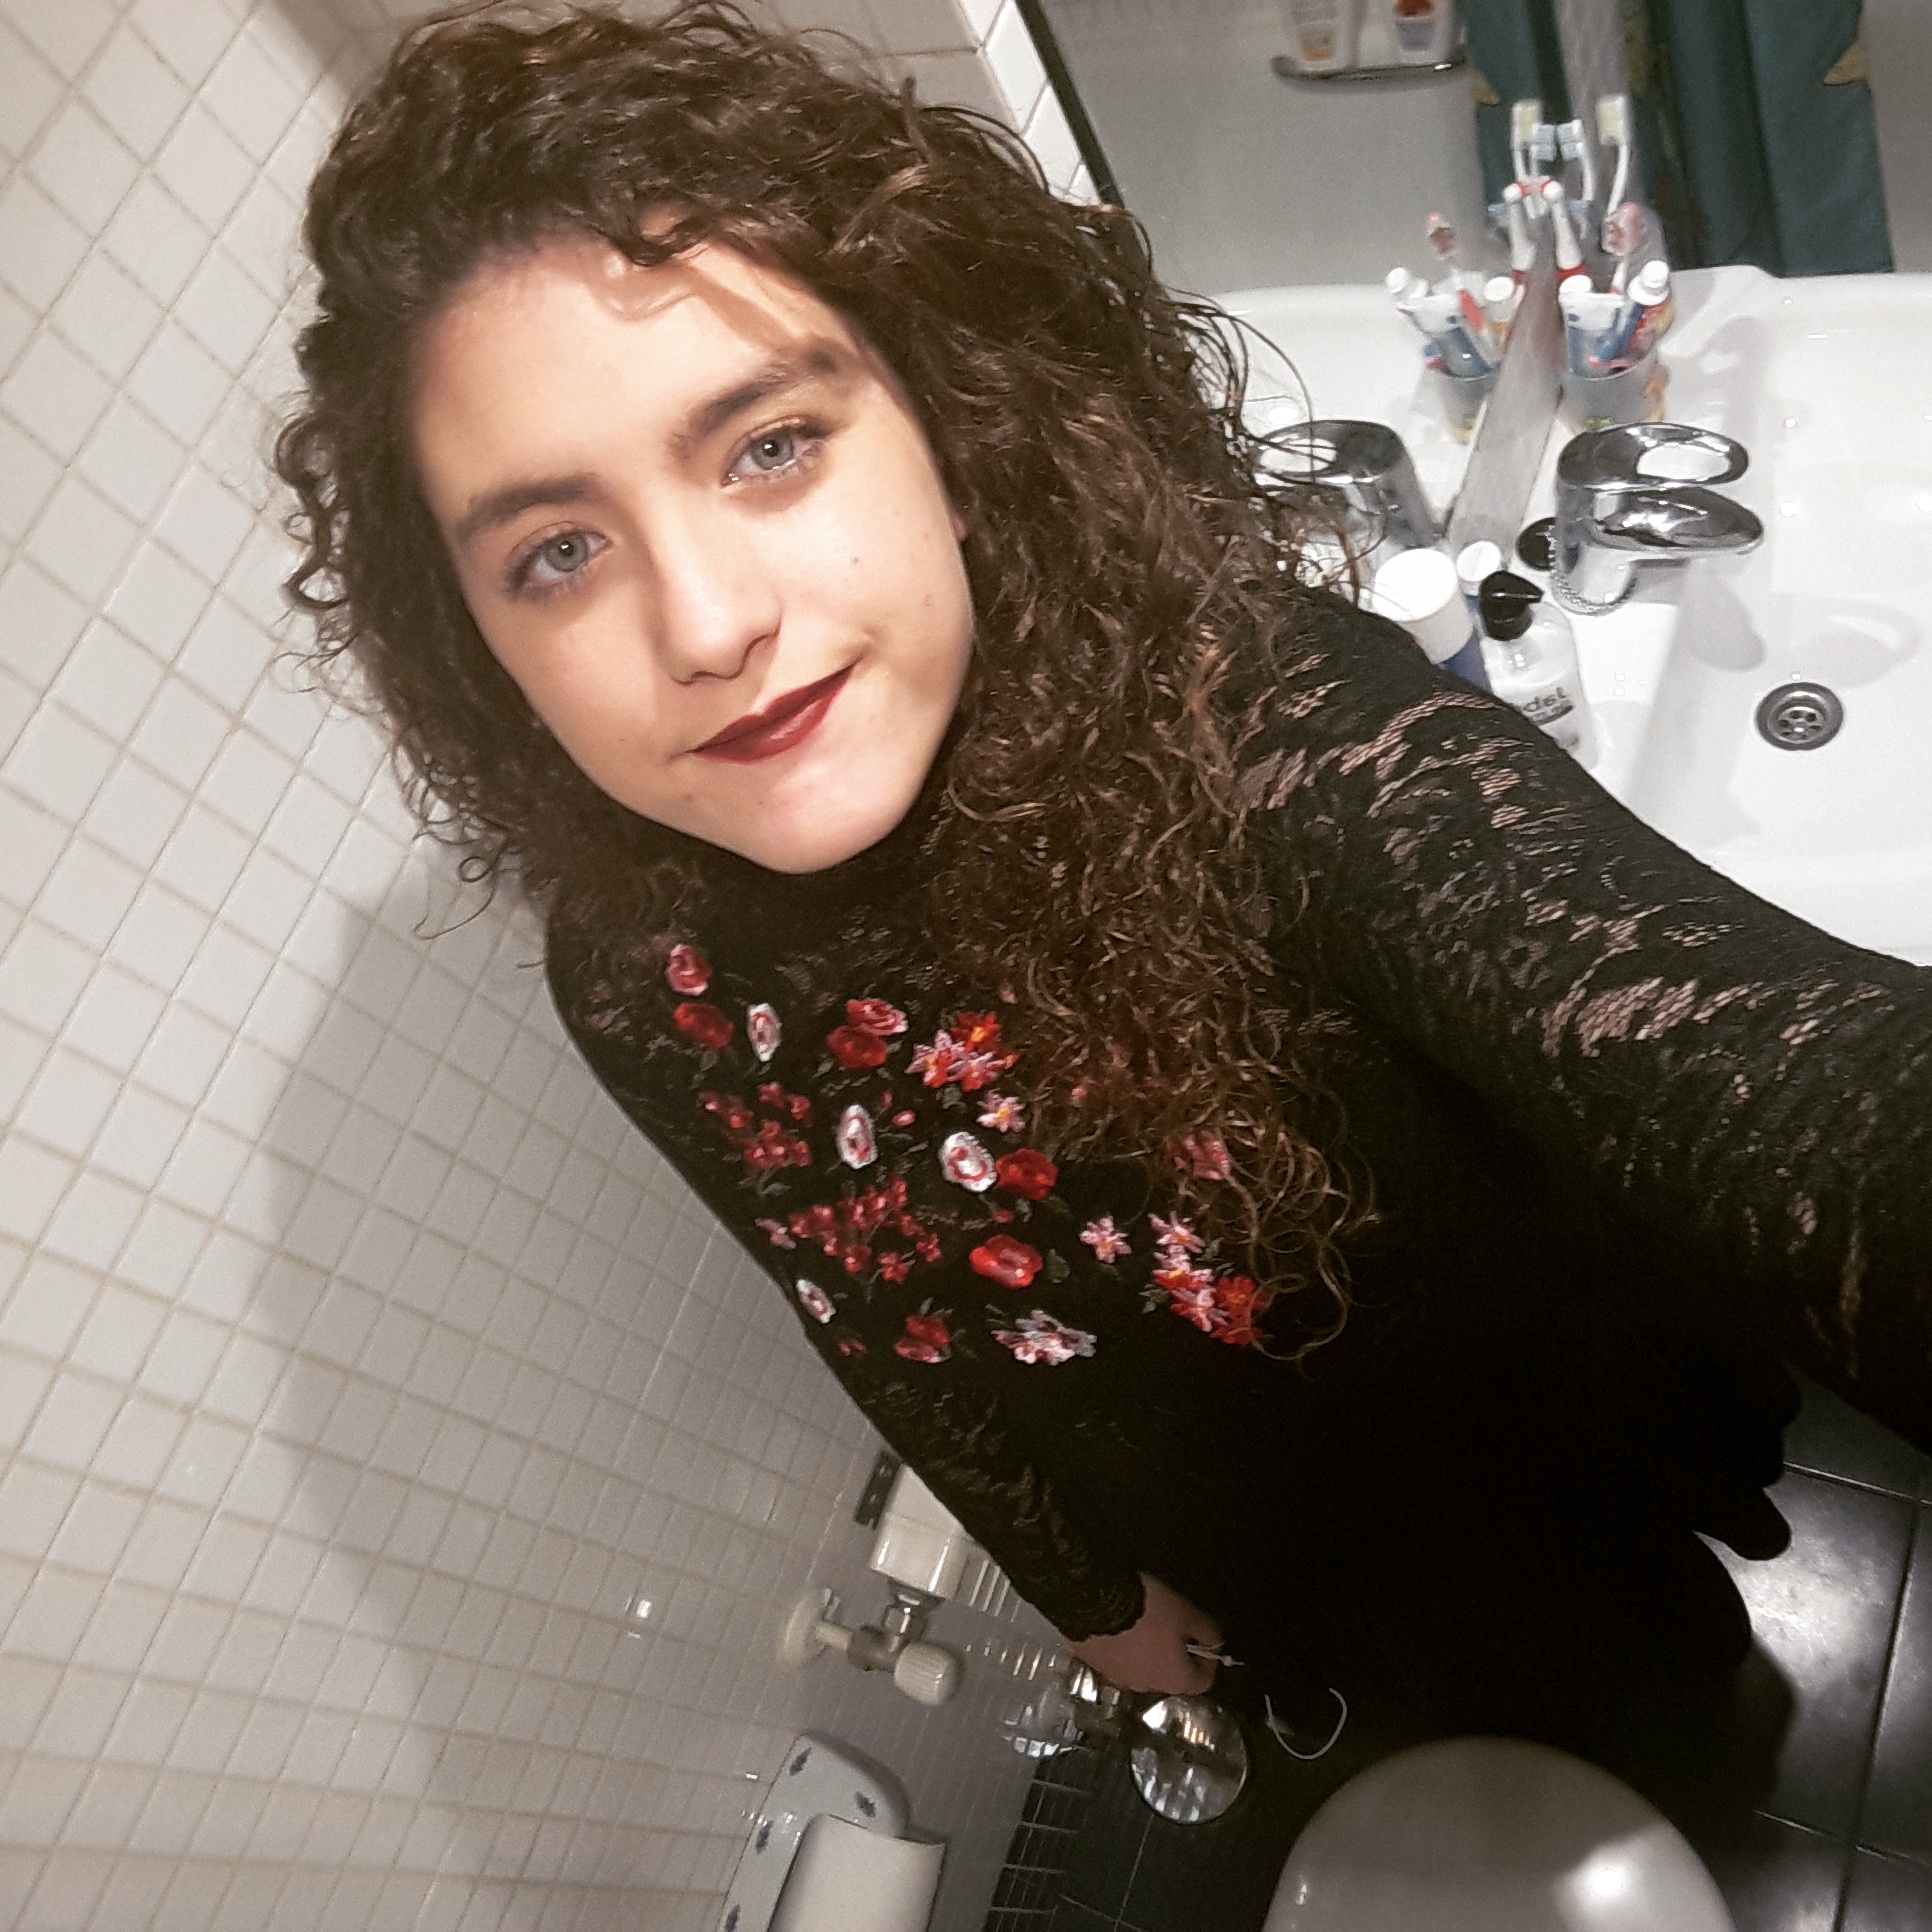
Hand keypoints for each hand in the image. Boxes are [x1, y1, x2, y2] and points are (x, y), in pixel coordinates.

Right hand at [1068, 1573, 1222, 1695]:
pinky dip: (1120, 1647)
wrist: (1094, 1601)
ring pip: (1140, 1668)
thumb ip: (1206, 1630)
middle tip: (1172, 1626)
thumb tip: (1215, 1642)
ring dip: (1146, 1652)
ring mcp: (1116, 1678)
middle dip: (1175, 1655)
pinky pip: (1115, 1659)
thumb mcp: (1186, 1612)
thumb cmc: (1148, 1609)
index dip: (1208, 1660)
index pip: (1203, 1681)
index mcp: (1174, 1679)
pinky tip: (1117, 1625)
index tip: (1205, 1640)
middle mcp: (1146, 1687)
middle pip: (1169, 1676)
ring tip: (1142, 1623)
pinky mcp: (1093, 1665)